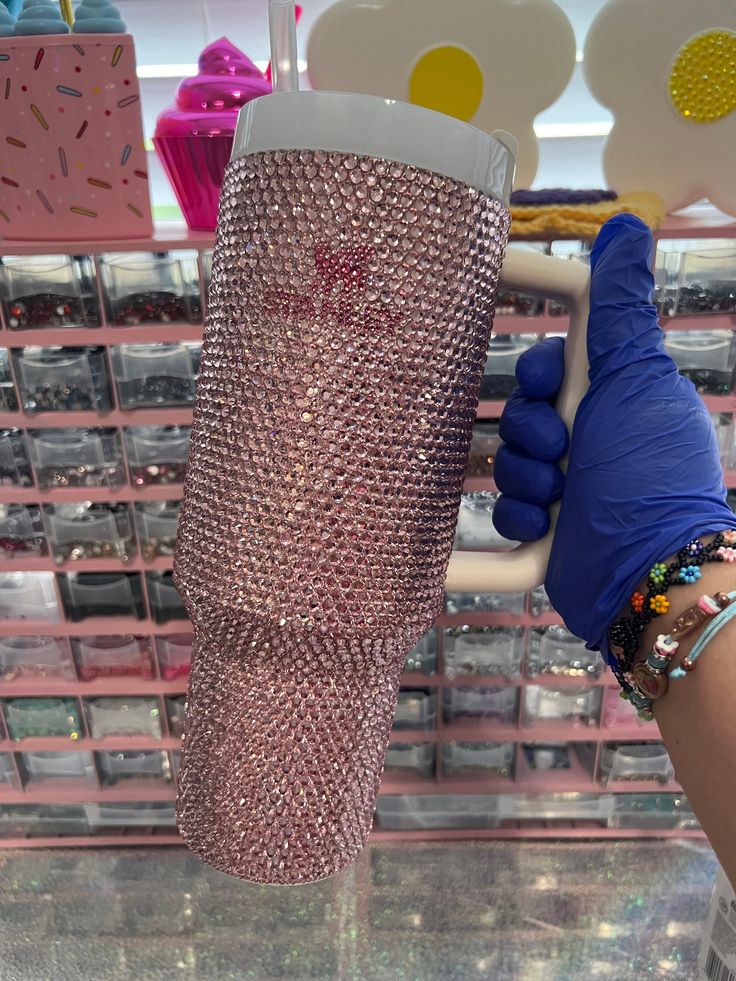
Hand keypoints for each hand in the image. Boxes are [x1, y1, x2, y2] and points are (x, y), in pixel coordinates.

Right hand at [492, 213, 735, 653]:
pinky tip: (546, 526)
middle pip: (518, 414)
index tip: (545, 382)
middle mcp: (587, 440)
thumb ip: (620, 308)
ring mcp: (566, 489)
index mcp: (609, 399)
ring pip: (506, 464)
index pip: (542, 367)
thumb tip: (625, 227)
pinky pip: (503, 512)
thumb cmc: (648, 473)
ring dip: (527, 479)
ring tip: (560, 496)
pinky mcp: (544, 532)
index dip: (533, 372)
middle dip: (530, 432)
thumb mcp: (634, 379)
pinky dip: (521, 518)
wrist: (648, 574)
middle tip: (562, 450)